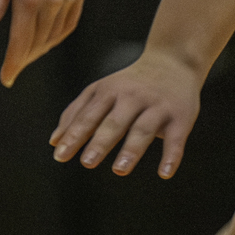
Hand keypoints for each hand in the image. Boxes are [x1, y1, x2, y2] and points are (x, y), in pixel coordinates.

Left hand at [0, 0, 89, 87]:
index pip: (20, 42)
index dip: (12, 64)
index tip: (6, 77)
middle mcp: (52, 0)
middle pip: (37, 44)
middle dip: (24, 58)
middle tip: (13, 65)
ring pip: (55, 37)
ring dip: (40, 50)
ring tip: (27, 53)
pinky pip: (69, 25)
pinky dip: (58, 37)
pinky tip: (48, 38)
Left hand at [50, 48, 200, 179]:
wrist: (174, 61)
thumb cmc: (131, 83)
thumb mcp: (102, 90)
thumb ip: (77, 113)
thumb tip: (54, 143)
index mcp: (109, 91)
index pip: (89, 115)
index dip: (74, 135)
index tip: (60, 155)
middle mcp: (132, 96)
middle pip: (115, 121)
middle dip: (101, 141)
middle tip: (87, 163)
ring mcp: (157, 106)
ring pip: (143, 128)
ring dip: (131, 150)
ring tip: (119, 170)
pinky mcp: (180, 116)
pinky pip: (176, 138)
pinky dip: (171, 155)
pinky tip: (164, 173)